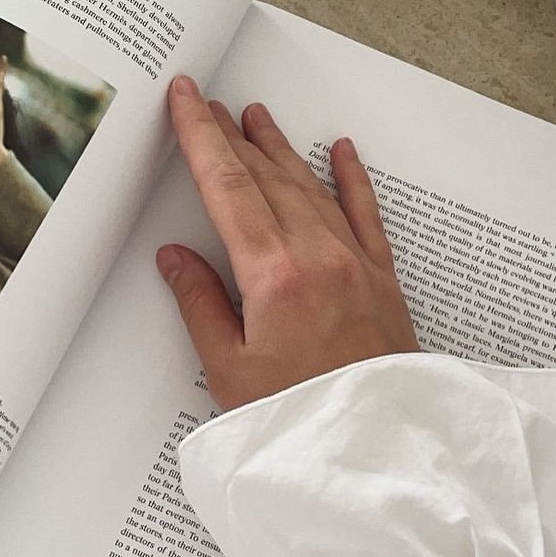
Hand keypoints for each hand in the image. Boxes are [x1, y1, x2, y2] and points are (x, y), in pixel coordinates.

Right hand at [157, 76, 418, 410]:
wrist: (377, 456)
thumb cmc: (300, 422)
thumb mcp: (229, 372)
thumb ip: (200, 305)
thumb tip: (174, 257)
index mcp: (274, 275)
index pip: (226, 186)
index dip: (201, 137)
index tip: (185, 100)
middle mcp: (317, 254)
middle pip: (265, 176)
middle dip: (231, 135)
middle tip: (207, 102)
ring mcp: (354, 261)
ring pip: (309, 186)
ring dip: (278, 147)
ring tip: (254, 116)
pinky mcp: (381, 276)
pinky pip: (365, 212)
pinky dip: (352, 176)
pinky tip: (342, 149)